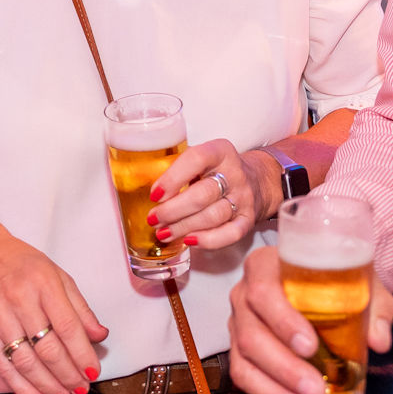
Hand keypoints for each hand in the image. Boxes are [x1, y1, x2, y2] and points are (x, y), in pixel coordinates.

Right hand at [0, 216, 108, 393]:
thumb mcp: (57, 274)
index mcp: (44, 284)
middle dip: (68, 374)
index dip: (82, 354)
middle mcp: (20, 301)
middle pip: (48, 348)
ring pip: (26, 361)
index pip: (67, 326)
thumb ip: (80, 307)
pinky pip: (3, 365)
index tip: (93, 372)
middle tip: (81, 390)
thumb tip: (100, 336)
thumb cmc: (21, 263)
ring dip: (47, 385)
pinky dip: (20, 387)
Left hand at [146, 139, 271, 250]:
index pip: (197, 159)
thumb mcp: (200, 159)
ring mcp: (244, 198)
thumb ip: (175, 168)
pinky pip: (230, 234)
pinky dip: (209, 240)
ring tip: (163, 233)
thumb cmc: (216, 170)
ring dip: (184, 227)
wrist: (257, 180)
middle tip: (153, 219)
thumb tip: (135, 183)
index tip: (154, 194)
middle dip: (173, 210)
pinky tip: (189, 241)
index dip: (173, 178)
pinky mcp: (249, 219)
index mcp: (220, 151)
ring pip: (213, 216)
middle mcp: (235, 173)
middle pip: (203, 194)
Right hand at [228, 246, 392, 393]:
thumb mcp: (360, 282)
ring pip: (245, 362)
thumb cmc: (336, 279)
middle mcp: (243, 294)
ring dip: (277, 392)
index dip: (282, 321)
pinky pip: (246, 379)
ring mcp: (238, 324)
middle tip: (317, 389)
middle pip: (252, 334)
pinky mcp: (240, 351)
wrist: (321, 283)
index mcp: (265, 266)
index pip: (264, 291)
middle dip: (285, 368)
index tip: (310, 346)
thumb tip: (378, 341)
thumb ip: (374, 307)